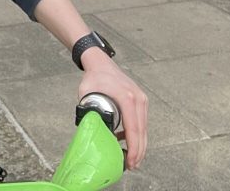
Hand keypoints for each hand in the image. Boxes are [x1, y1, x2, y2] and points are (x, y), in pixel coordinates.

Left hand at [78, 51, 147, 169]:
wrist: (101, 63)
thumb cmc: (93, 78)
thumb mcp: (86, 95)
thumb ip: (88, 112)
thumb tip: (90, 132)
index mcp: (127, 98)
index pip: (133, 130)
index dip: (133, 149)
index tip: (130, 162)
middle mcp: (138, 99)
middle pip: (142, 132)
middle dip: (138, 151)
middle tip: (131, 166)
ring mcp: (141, 99)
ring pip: (143, 129)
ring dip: (138, 145)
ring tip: (130, 158)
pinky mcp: (140, 100)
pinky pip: (141, 121)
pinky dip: (137, 134)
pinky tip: (126, 142)